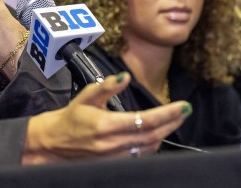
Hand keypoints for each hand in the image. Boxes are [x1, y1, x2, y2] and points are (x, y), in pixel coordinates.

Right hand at [22, 72, 190, 163]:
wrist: (54, 142)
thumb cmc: (72, 117)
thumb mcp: (87, 95)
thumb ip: (107, 85)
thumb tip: (125, 76)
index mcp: (105, 125)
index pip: (145, 120)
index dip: (167, 114)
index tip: (183, 106)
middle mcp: (111, 144)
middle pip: (152, 135)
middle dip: (172, 123)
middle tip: (185, 111)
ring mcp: (114, 157)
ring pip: (149, 148)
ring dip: (165, 134)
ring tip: (174, 120)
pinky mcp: (114, 164)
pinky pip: (140, 156)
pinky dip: (153, 145)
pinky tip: (158, 134)